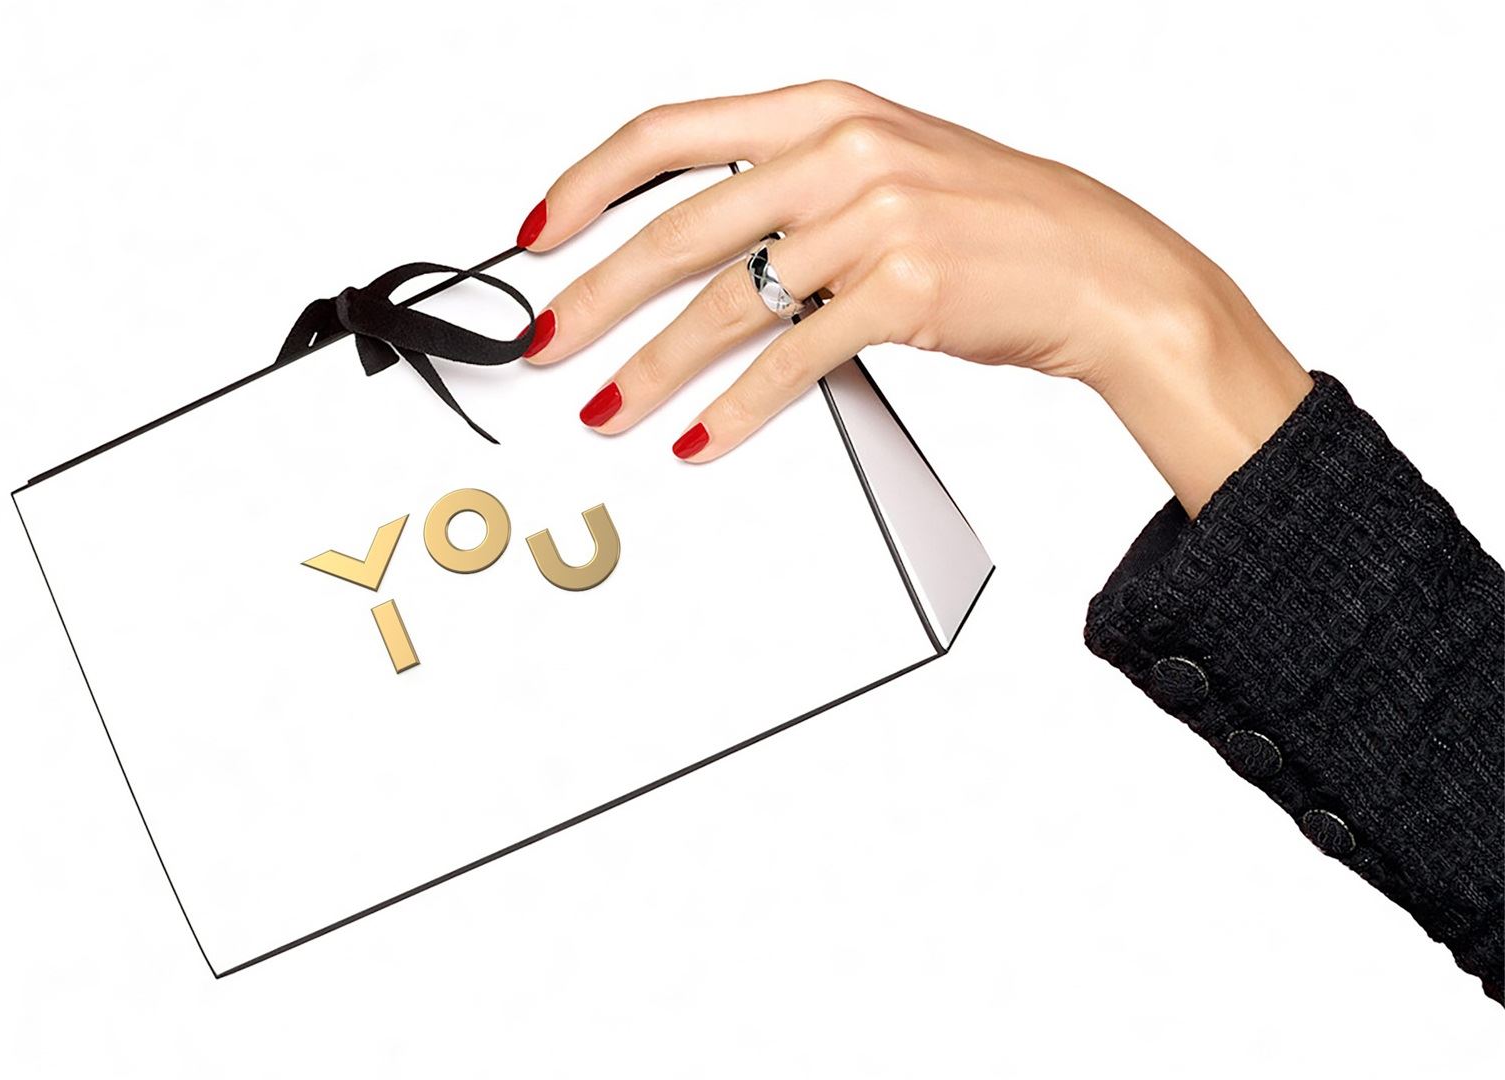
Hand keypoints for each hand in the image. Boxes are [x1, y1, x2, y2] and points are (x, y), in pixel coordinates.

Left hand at [519, 80, 1312, 514]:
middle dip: (595, 296)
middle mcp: (843, 151)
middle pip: (678, 228)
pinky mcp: (905, 291)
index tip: (539, 236)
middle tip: (546, 342)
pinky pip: (789, 360)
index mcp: (824, 107)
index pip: (669, 133)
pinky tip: (697, 437)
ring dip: (650, 368)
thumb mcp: (884, 163)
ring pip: (724, 302)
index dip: (588, 185)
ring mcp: (875, 218)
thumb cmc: (991, 219)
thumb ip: (787, 182)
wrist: (1103, 267)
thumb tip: (683, 242)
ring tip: (607, 409)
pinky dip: (733, 409)